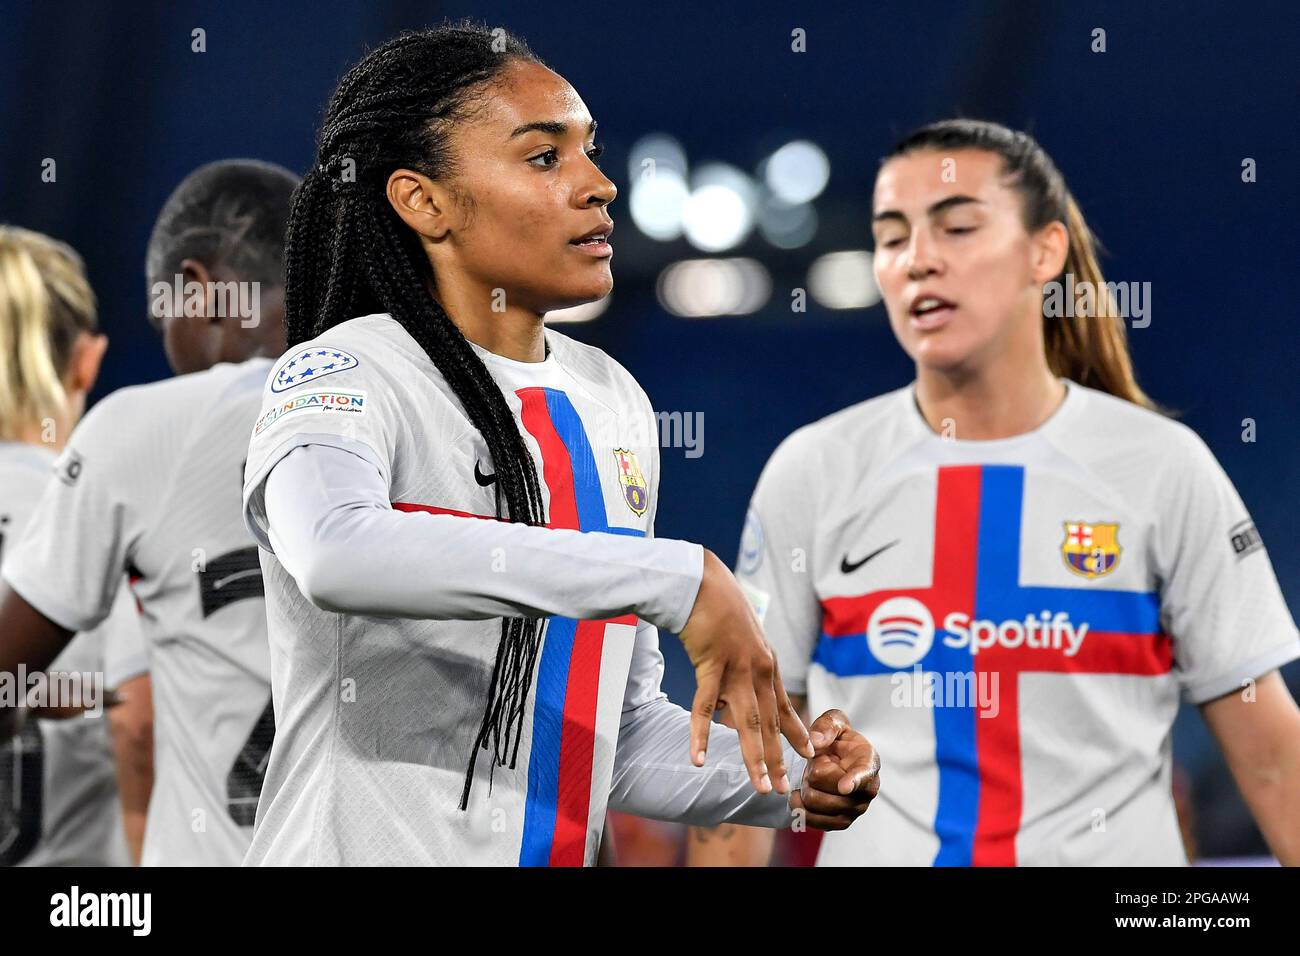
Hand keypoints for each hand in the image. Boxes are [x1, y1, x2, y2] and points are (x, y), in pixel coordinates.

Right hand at [679, 550, 813, 794]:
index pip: (784, 707)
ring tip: (760, 787)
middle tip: (784, 790)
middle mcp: (759, 670)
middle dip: (777, 759)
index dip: (796, 733)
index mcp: (767, 664)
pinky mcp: (712, 666)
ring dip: (753, 759)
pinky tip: (698, 759)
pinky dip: (701, 736)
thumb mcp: (741, 637)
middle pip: (770, 724)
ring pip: (748, 724)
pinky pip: (705, 708)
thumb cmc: (718, 606)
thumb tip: (733, 689)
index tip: (808, 755)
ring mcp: (737, 670)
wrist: (703, 582)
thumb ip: (742, 665)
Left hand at [790, 709, 879, 830]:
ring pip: (816, 804)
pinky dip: (801, 810)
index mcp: (869, 763)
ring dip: (805, 790)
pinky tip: (798, 797)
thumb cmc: (837, 738)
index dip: (853, 781)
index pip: (863, 776)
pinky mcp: (841, 822)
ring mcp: (856, 809)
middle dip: (812, 775)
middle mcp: (867, 791)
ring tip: (810, 778)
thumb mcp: (834, 722)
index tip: (844, 787)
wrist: (838, 758)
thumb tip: (816, 741)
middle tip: (815, 764)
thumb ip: (826, 726)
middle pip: (828, 790)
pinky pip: (815, 822)